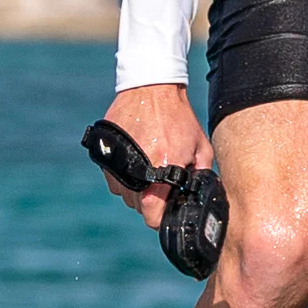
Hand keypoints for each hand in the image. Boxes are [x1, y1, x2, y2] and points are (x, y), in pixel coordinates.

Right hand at [103, 82, 206, 217]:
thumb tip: (201, 197)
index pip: (152, 216)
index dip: (161, 218)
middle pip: (140, 206)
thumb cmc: (179, 118)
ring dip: (139, 188)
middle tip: (164, 179)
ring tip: (151, 165)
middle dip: (153, 198)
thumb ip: (202, 176)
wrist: (150, 88)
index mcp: (160, 171)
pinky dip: (126, 176)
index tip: (168, 211)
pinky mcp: (105, 157)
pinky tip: (139, 158)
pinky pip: (115, 180)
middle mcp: (134, 172)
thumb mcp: (201, 147)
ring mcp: (115, 165)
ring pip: (126, 195)